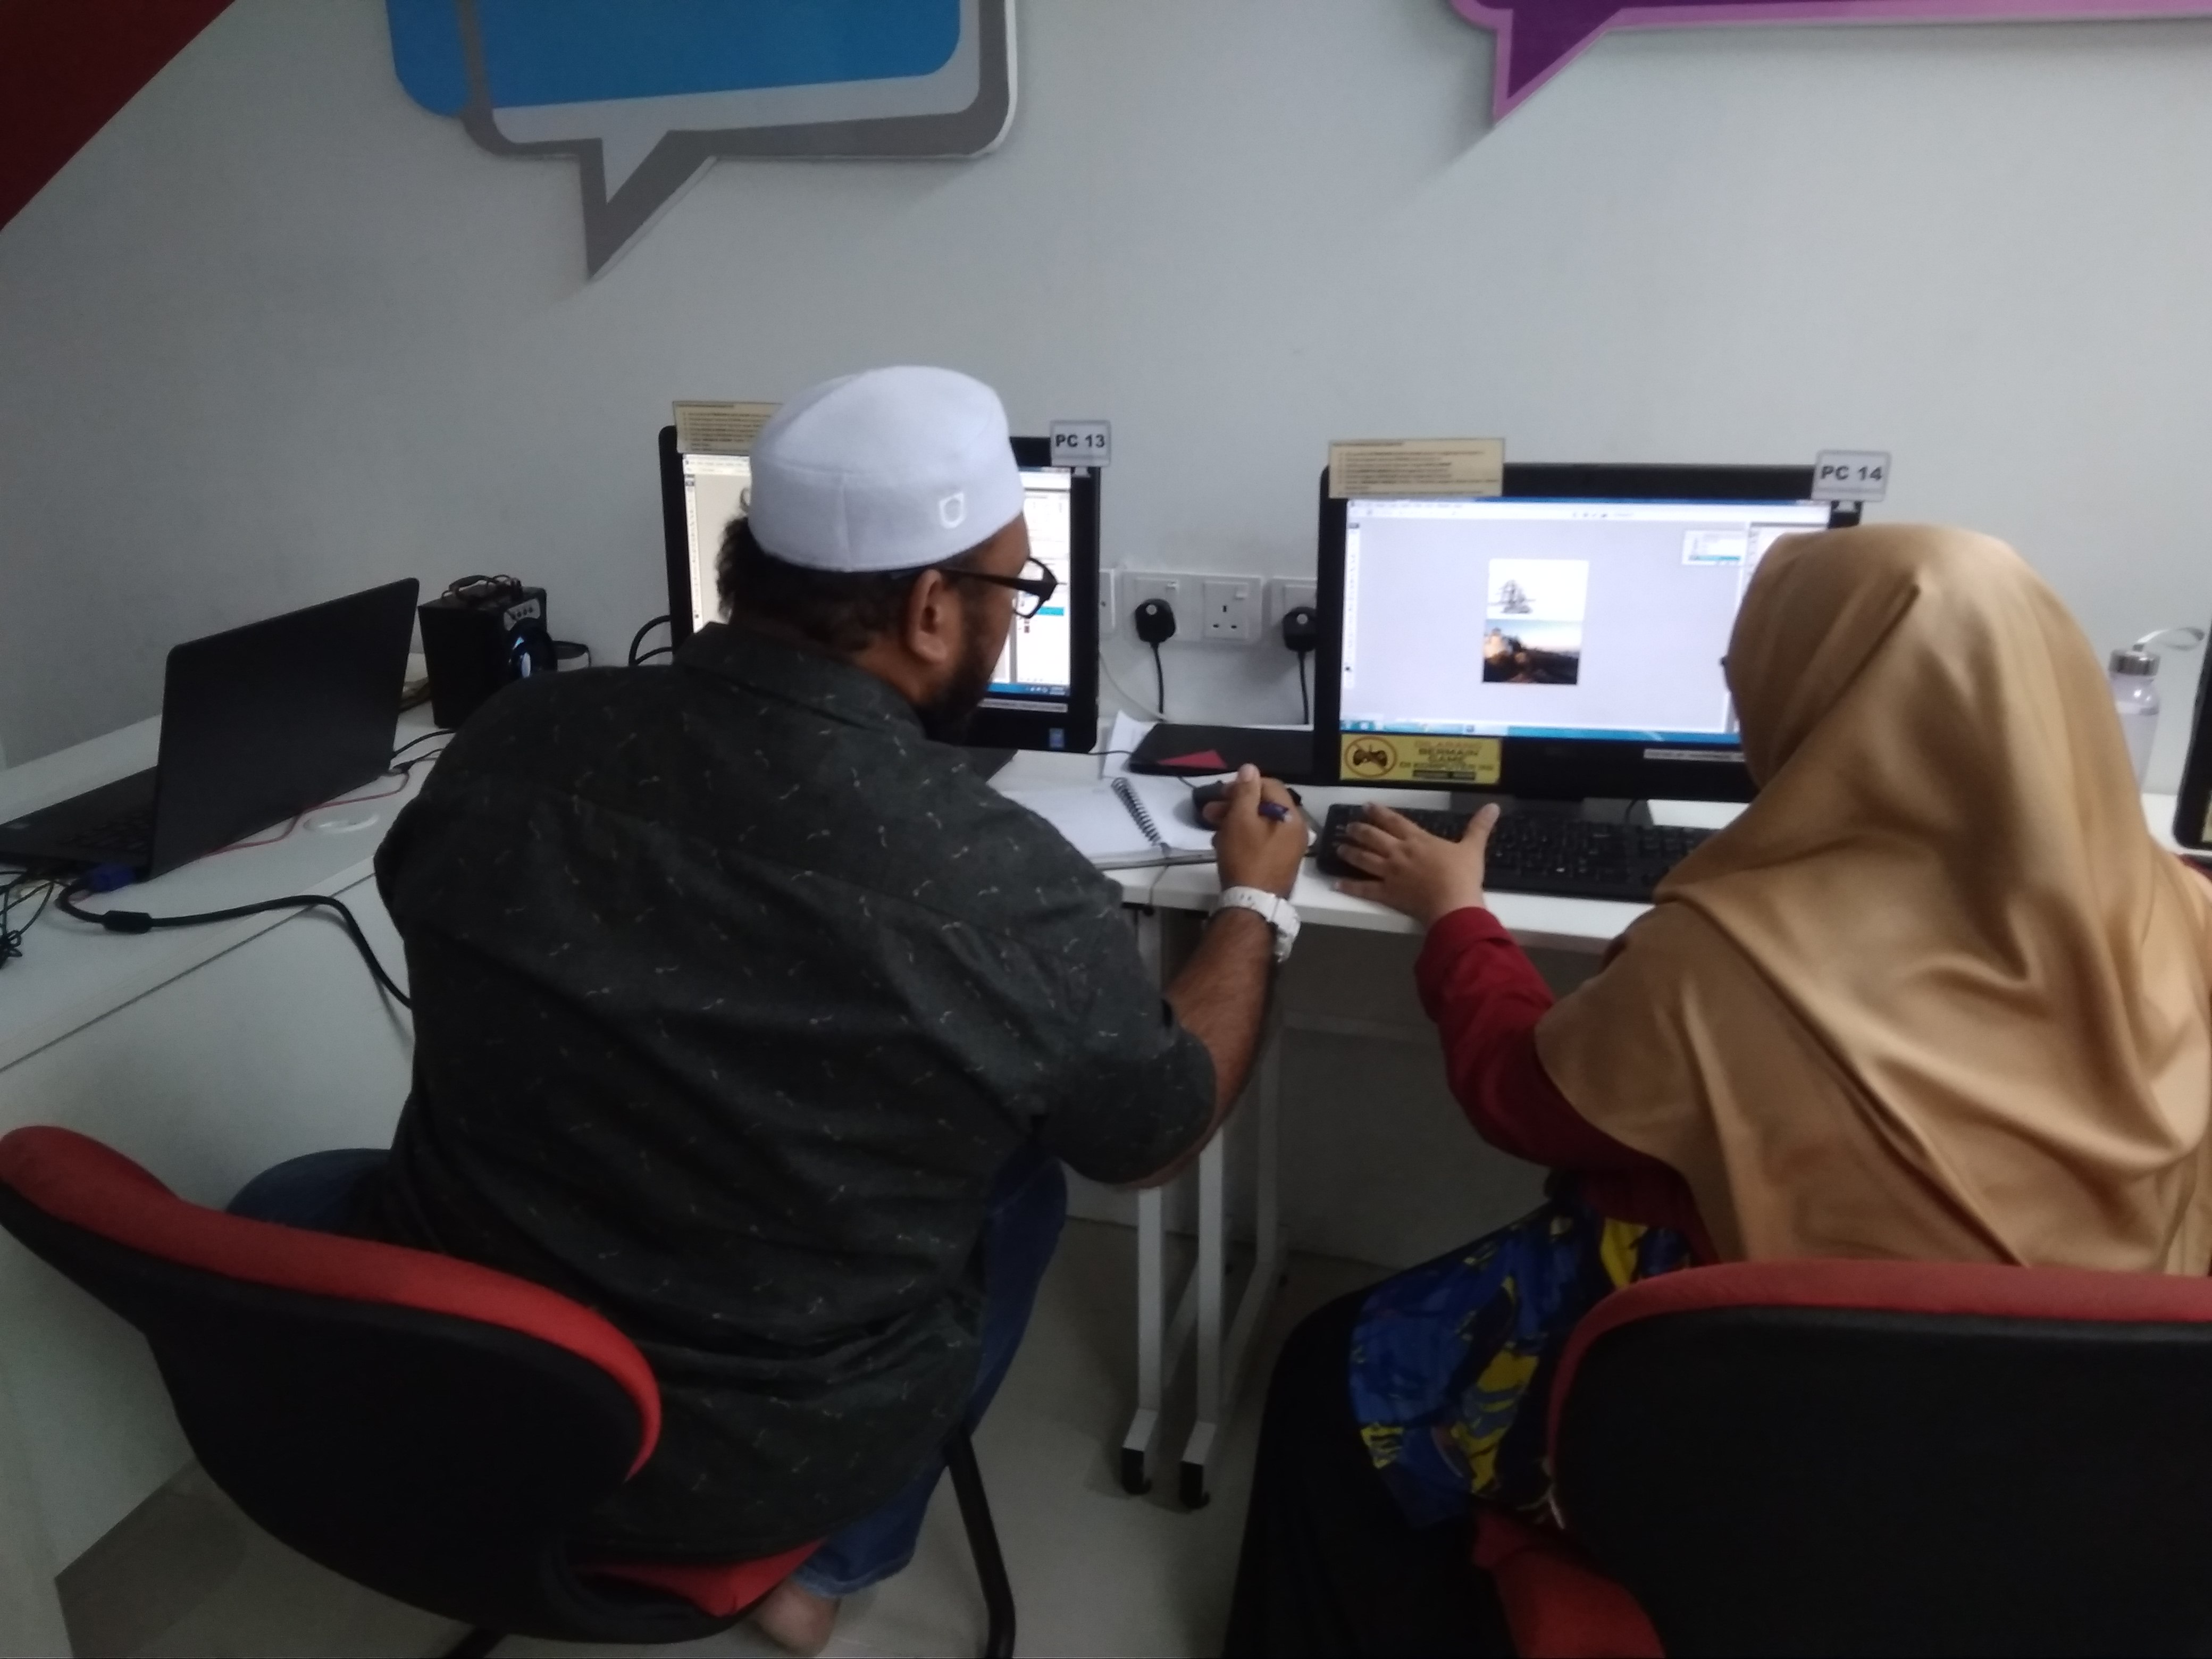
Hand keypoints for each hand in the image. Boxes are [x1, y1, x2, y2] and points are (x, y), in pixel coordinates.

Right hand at [1208, 765, 1306, 897]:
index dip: (1243, 785)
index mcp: (1291, 816)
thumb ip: (1245, 792)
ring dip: (1235, 821)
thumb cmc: (1245, 858)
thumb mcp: (1240, 820)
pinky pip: (1261, 840)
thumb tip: (1250, 768)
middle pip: (1264, 805)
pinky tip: (1223, 843)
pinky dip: (1243, 837)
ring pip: (1260, 824)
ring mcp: (1289, 848)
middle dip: (1235, 805)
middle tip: (1210, 811)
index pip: (1269, 786)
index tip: (1221, 793)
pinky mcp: (1279, 862)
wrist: (1252, 904)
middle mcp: (1296, 830)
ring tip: (1213, 828)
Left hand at [1334, 802, 1497, 926]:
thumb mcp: (1473, 848)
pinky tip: (1336, 884)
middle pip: (1373, 837)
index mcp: (1418, 840)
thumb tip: (1493, 806)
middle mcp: (1399, 853)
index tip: (1366, 806)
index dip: (1379, 812)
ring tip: (1339, 847)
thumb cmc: (1463, 875)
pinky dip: (1349, 887)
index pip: (1394, 821)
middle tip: (1348, 826)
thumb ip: (1480, 826)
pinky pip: (1363, 889)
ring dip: (1350, 852)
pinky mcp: (1386, 894)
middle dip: (1359, 830)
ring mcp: (1390, 873)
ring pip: (1363, 859)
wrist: (1453, 904)